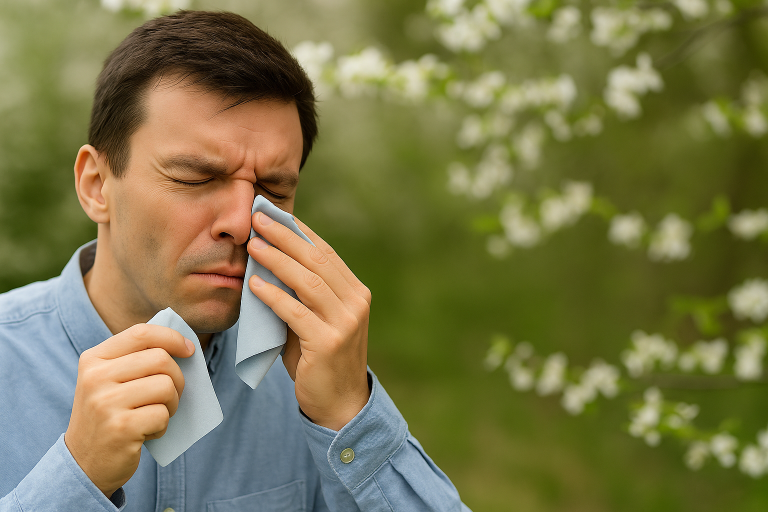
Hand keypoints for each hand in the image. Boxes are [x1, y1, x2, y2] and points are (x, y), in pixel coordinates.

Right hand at [65, 324, 192, 497]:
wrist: (82, 463)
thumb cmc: (108, 416)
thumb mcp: (109, 381)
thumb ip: (136, 360)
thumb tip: (184, 346)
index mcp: (93, 359)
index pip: (141, 333)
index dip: (172, 338)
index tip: (189, 349)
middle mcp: (96, 377)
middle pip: (160, 359)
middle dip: (177, 378)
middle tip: (170, 396)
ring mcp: (106, 402)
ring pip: (166, 386)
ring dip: (171, 404)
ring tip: (156, 415)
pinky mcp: (121, 427)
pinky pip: (162, 414)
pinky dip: (162, 425)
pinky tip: (146, 433)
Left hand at [247, 212, 370, 430]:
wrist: (339, 403)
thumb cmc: (320, 359)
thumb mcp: (317, 320)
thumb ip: (303, 294)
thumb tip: (270, 260)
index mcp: (355, 292)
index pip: (325, 253)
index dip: (299, 232)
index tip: (274, 214)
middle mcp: (356, 302)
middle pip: (317, 260)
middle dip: (285, 237)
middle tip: (258, 219)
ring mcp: (345, 322)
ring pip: (308, 281)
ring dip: (277, 259)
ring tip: (253, 245)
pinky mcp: (329, 342)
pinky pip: (296, 312)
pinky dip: (273, 295)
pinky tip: (254, 284)